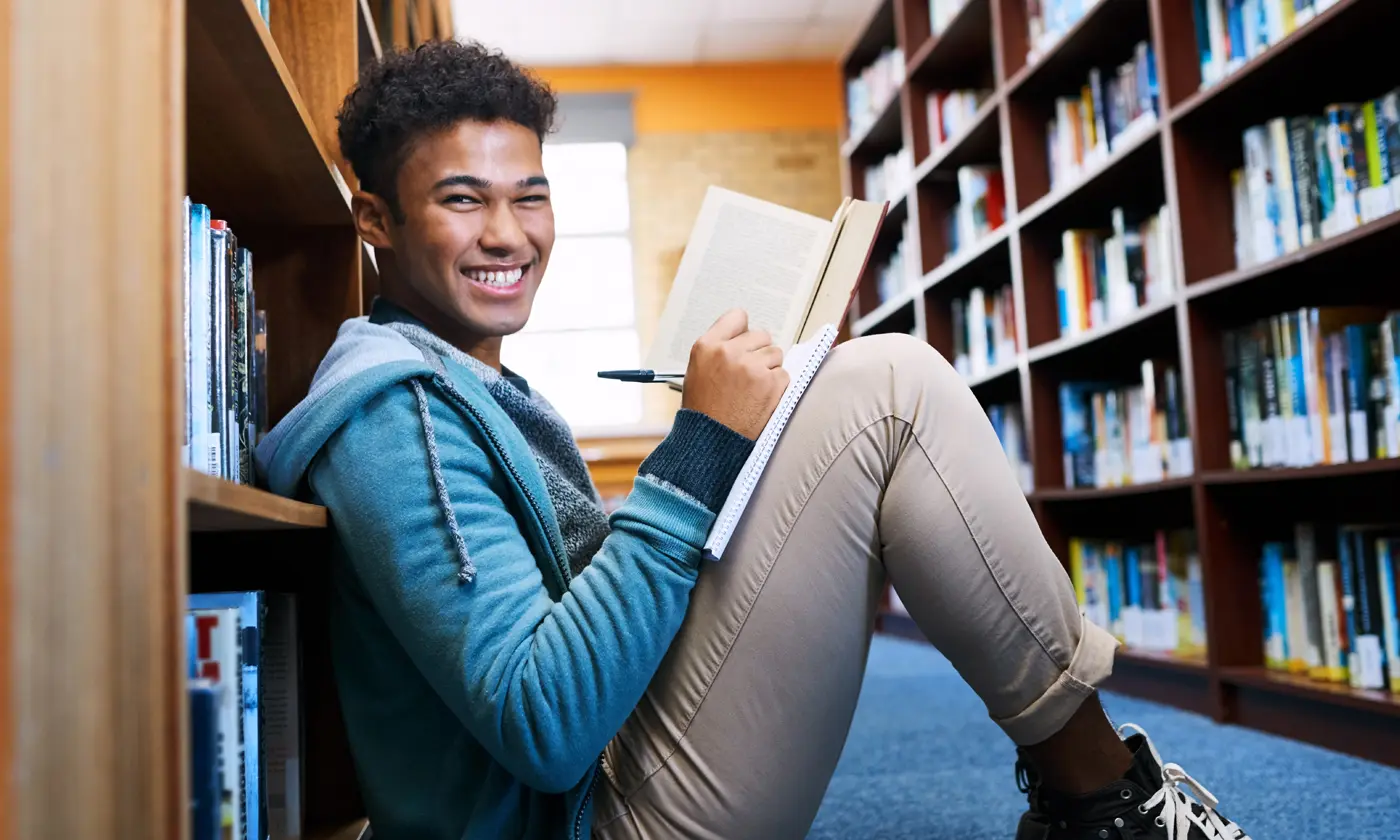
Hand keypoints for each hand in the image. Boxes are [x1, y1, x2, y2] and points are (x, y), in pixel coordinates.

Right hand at [681, 309, 789, 439]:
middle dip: (758, 352)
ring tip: (753, 388)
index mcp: (707, 346)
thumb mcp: (697, 371)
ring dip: (769, 368)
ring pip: (775, 353)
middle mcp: (729, 352)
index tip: (745, 341)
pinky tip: (760, 398)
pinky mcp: (771, 383)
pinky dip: (776, 386)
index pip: (737, 317)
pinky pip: (784, 374)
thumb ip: (718, 348)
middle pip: (761, 335)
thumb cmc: (704, 409)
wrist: (712, 442)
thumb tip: (744, 334)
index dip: (743, 331)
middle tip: (748, 373)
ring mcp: (752, 367)